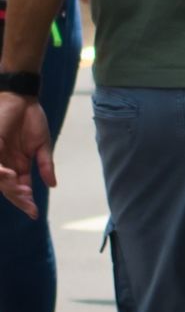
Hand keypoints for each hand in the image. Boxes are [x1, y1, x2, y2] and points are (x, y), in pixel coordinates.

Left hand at [0, 93, 52, 217]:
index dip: (26, 201)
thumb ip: (45, 165)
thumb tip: (53, 185)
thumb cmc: (31, 118)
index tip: (35, 213)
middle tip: (30, 207)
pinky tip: (11, 175)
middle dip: (19, 199)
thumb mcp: (43, 145)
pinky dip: (1, 173)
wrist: (21, 98)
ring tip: (23, 194)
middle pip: (9, 188)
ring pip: (0, 180)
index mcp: (18, 164)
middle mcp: (6, 163)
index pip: (20, 187)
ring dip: (10, 189)